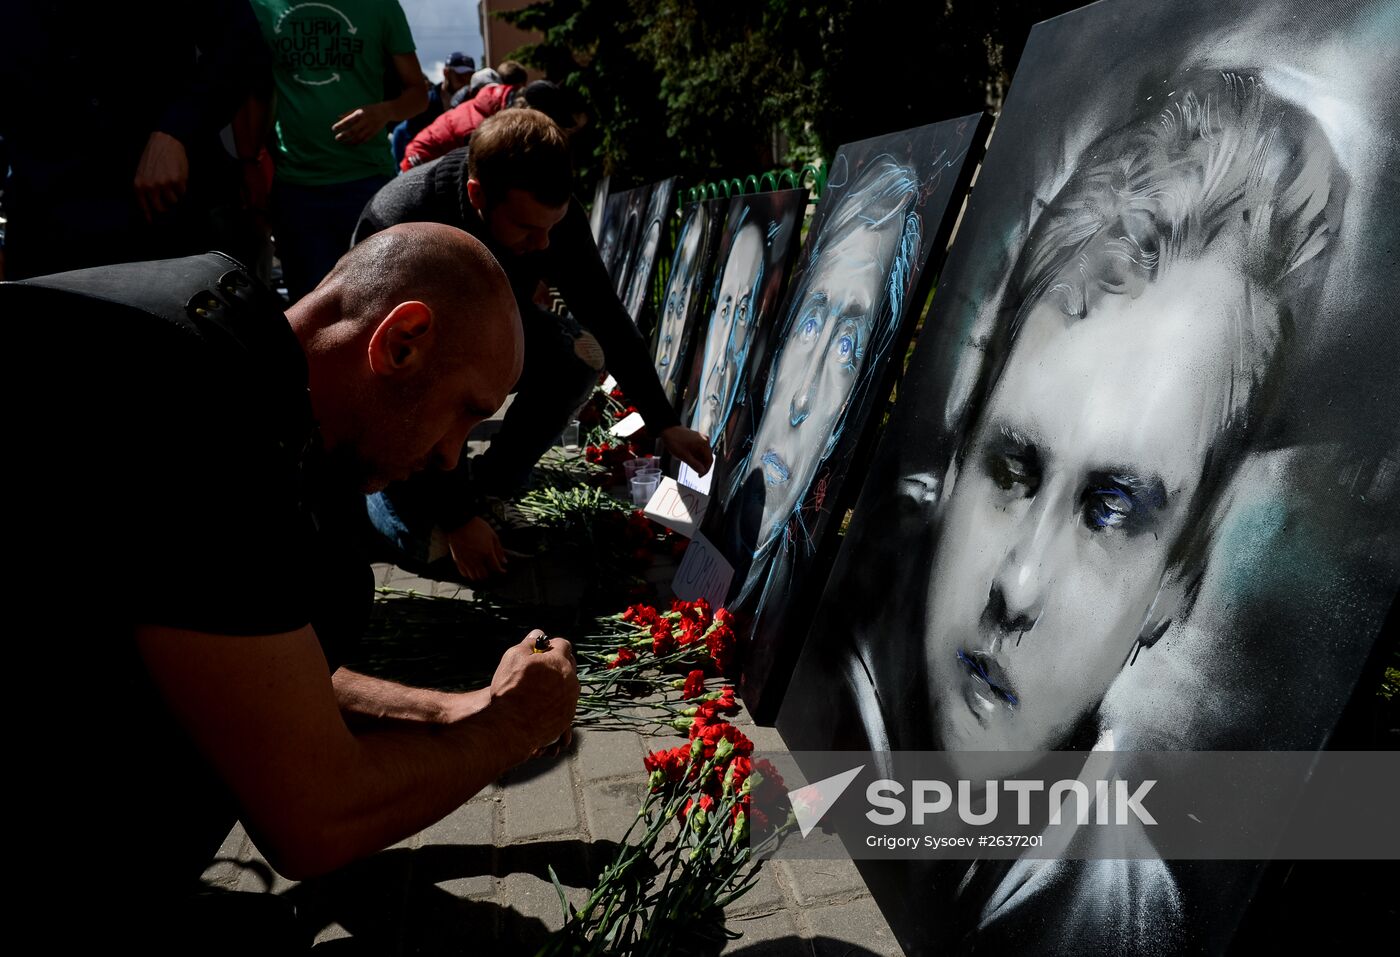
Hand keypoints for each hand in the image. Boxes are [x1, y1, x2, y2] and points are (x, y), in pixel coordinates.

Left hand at [133, 131, 188, 221]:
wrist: (165, 142)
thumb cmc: (153, 157)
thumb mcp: (142, 173)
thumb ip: (145, 188)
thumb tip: (152, 206)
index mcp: (139, 185)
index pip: (144, 206)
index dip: (149, 216)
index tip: (152, 222)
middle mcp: (150, 186)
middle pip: (160, 208)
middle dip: (166, 207)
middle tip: (169, 203)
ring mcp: (164, 184)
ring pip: (173, 201)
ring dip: (175, 195)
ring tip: (173, 184)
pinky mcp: (177, 181)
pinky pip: (182, 192)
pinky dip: (182, 188)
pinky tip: (178, 177)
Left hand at [332, 103, 389, 144]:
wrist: (385, 112)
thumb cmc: (369, 109)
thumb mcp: (359, 108)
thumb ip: (349, 113)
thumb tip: (339, 117)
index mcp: (359, 114)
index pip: (348, 121)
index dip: (340, 125)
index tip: (333, 129)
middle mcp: (364, 121)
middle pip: (352, 131)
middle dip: (344, 135)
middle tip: (337, 138)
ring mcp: (369, 128)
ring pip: (358, 137)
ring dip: (350, 141)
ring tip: (344, 142)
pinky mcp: (373, 133)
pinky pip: (364, 140)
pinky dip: (358, 142)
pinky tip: (352, 144)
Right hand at [446, 516, 506, 580]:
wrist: (460, 522)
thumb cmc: (477, 526)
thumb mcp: (493, 535)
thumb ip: (499, 550)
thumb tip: (504, 560)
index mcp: (487, 552)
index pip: (495, 567)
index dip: (501, 570)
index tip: (503, 571)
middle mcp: (476, 559)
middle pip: (484, 575)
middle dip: (490, 573)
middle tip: (491, 569)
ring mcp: (466, 561)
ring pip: (474, 577)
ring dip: (479, 575)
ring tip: (482, 570)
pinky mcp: (457, 560)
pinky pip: (464, 573)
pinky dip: (469, 574)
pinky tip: (472, 569)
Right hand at [486, 630, 578, 758]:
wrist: (511, 726)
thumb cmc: (510, 690)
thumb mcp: (513, 657)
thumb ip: (528, 643)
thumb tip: (538, 634)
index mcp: (559, 661)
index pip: (563, 644)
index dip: (551, 645)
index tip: (541, 650)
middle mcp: (570, 679)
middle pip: (569, 664)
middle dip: (557, 662)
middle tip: (539, 668)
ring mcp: (571, 700)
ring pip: (568, 684)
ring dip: (558, 683)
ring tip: (538, 689)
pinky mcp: (567, 717)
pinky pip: (565, 703)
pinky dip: (556, 701)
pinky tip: (540, 705)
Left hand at [660, 425, 713, 474]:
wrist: (668, 429)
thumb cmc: (675, 442)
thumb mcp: (684, 456)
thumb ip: (694, 464)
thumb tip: (702, 472)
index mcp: (704, 444)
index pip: (709, 460)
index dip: (705, 470)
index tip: (699, 476)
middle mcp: (705, 440)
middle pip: (707, 457)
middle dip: (701, 465)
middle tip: (694, 471)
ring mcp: (701, 439)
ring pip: (703, 454)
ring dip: (697, 460)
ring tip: (688, 463)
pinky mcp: (697, 439)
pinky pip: (699, 450)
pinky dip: (695, 455)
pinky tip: (688, 457)